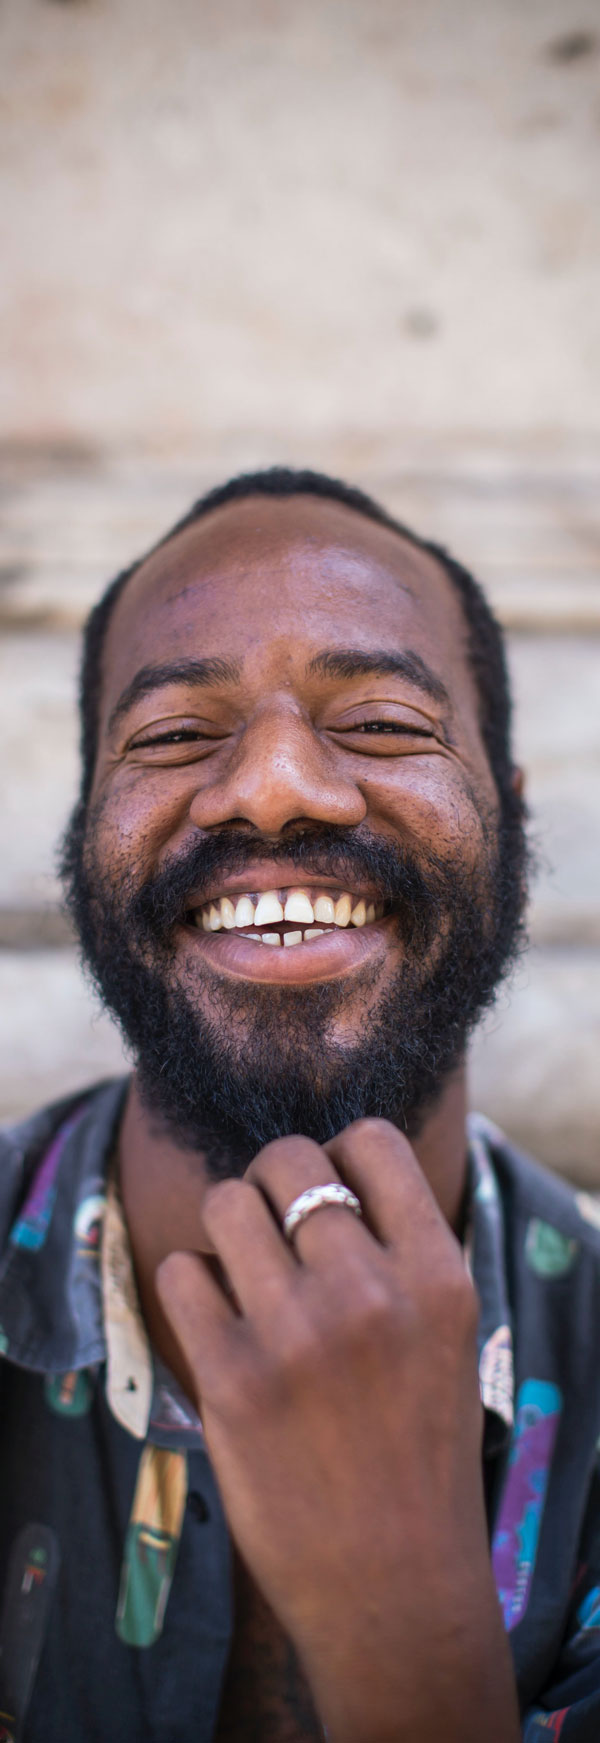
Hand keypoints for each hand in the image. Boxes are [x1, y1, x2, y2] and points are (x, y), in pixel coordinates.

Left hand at [157, 1119, 518, 1742]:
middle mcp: (371, 1292)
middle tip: (273, 1230)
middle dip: (271, 1181)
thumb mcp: (446, 1339)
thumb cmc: (418, 1456)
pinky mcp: (231, 1379)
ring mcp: (297, 1334)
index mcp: (437, 1277)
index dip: (339, 1151)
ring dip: (227, 1226)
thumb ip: (400, 1256)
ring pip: (225, 1202)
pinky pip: (181, 1272)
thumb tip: (330, 1174)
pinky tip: (218, 1323)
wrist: (395, 1586)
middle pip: (287, 1159)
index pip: (373, 1141)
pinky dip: (192, 1286)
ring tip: (242, 1272)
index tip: (328, 1188)